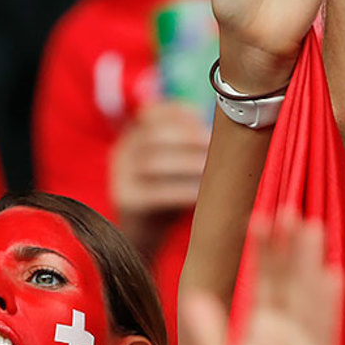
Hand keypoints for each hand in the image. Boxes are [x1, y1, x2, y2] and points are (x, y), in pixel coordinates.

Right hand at [111, 100, 210, 232]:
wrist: (143, 232)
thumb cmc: (167, 191)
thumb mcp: (173, 161)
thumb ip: (187, 142)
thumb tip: (225, 125)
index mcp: (133, 135)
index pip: (152, 112)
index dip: (181, 113)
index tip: (206, 119)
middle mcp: (122, 152)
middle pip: (154, 135)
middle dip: (188, 137)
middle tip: (215, 146)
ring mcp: (120, 177)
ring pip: (154, 163)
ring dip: (188, 164)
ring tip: (211, 169)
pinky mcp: (125, 200)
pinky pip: (156, 193)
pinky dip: (182, 191)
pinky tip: (201, 194)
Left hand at [183, 218, 340, 344]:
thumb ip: (207, 336)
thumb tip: (195, 296)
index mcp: (258, 331)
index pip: (262, 281)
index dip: (263, 252)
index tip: (261, 216)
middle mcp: (285, 334)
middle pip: (288, 281)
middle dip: (288, 247)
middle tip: (288, 207)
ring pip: (307, 298)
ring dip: (309, 265)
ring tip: (311, 227)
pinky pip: (321, 333)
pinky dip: (324, 306)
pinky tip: (328, 275)